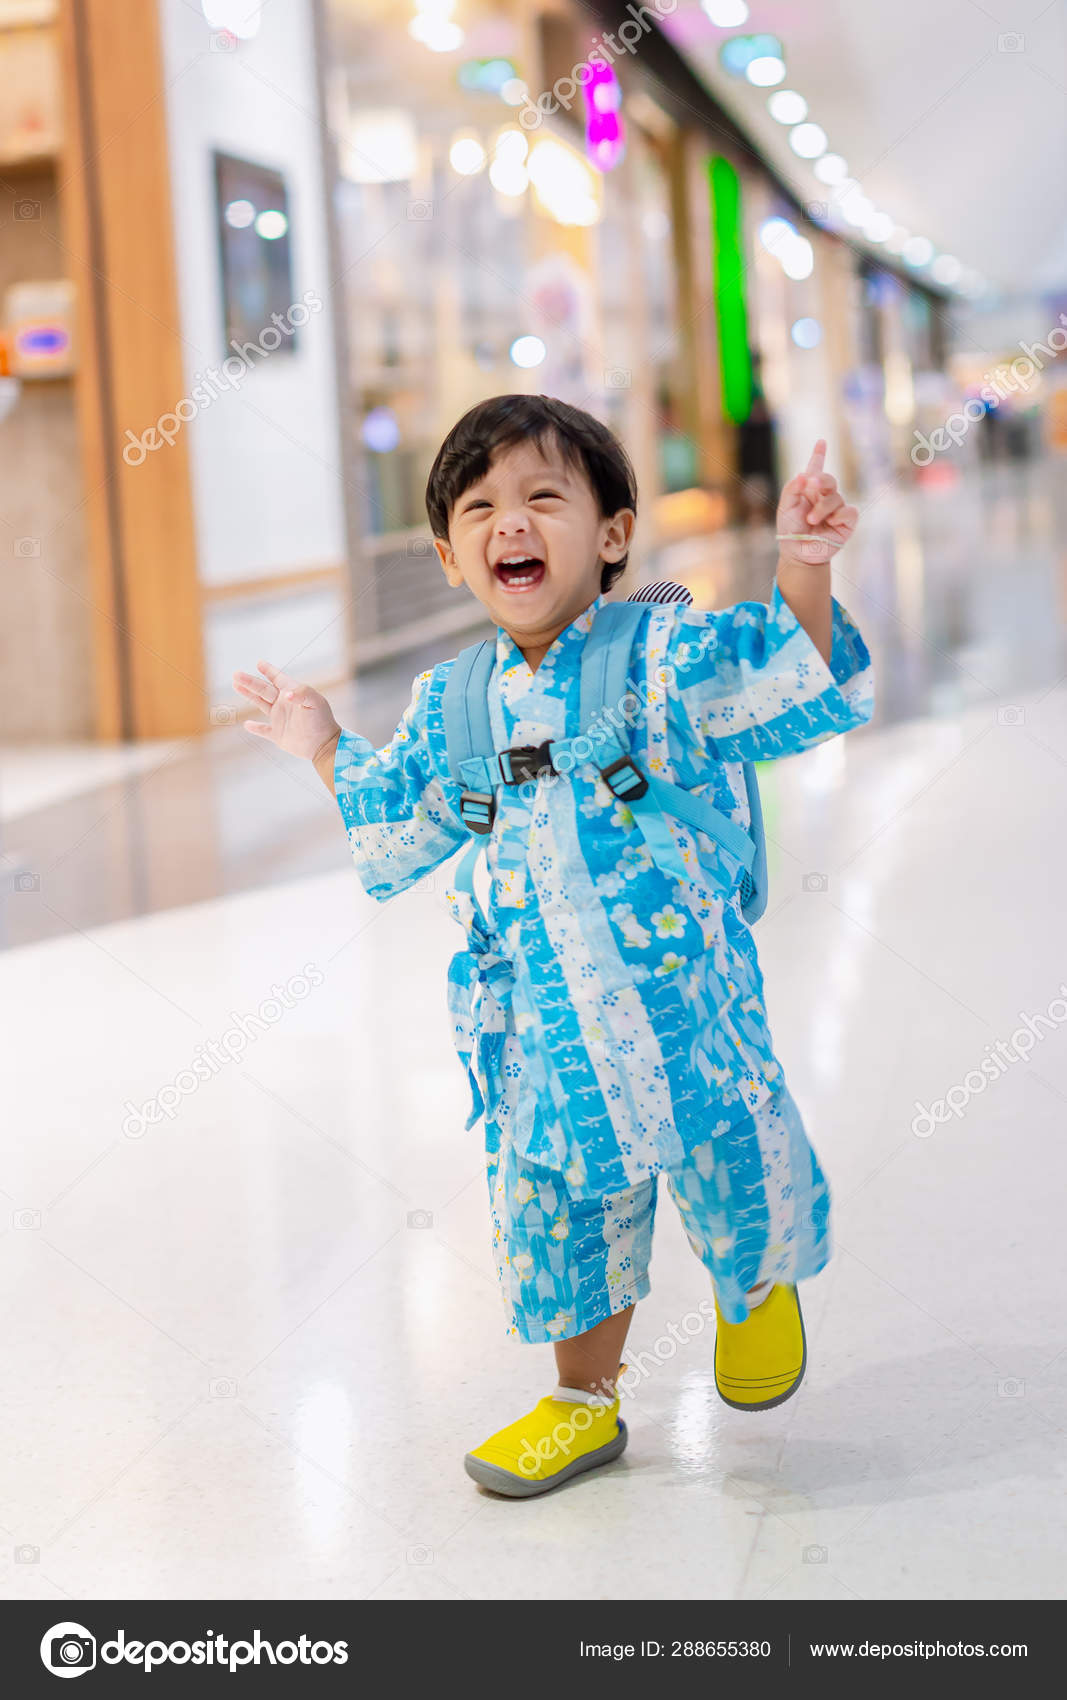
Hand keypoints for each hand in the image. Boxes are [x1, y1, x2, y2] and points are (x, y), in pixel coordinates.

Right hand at [232, 661, 340, 761]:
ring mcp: (280, 719)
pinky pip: (263, 730)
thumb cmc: (322, 721)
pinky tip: (246, 724)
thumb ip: (302, 694)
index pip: (278, 679)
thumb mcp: (315, 703)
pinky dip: (255, 728)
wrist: (324, 745)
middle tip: (236, 674)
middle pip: (263, 689)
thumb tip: (285, 694)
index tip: (259, 663)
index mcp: (292, 694)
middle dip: (250, 682)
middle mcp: (284, 704)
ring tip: (236, 685)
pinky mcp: (278, 735)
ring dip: (248, 695)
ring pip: (260, 704)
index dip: (269, 671)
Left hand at [775, 439, 857, 565]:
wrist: (797, 552)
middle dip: (821, 480)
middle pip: (829, 480)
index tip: (821, 442)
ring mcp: (836, 510)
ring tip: (812, 520)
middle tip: (811, 485)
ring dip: (823, 507)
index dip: (819, 455)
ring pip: (837, 497)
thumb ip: (792, 489)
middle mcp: (824, 497)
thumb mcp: (785, 508)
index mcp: (809, 491)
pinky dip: (840, 514)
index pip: (816, 469)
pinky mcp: (846, 523)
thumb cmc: (790, 530)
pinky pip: (849, 511)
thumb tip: (804, 474)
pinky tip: (831, 522)